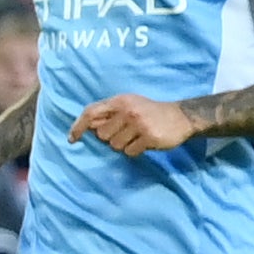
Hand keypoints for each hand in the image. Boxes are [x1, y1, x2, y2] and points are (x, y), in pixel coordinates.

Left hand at [68, 93, 193, 157]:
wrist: (181, 117)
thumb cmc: (149, 112)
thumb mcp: (128, 105)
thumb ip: (108, 114)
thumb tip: (85, 128)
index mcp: (119, 101)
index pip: (90, 112)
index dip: (78, 126)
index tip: (72, 139)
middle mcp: (127, 110)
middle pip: (101, 135)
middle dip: (110, 138)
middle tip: (126, 133)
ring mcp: (139, 124)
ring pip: (114, 145)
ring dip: (124, 145)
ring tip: (137, 137)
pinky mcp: (149, 137)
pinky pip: (130, 152)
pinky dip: (135, 151)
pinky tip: (145, 143)